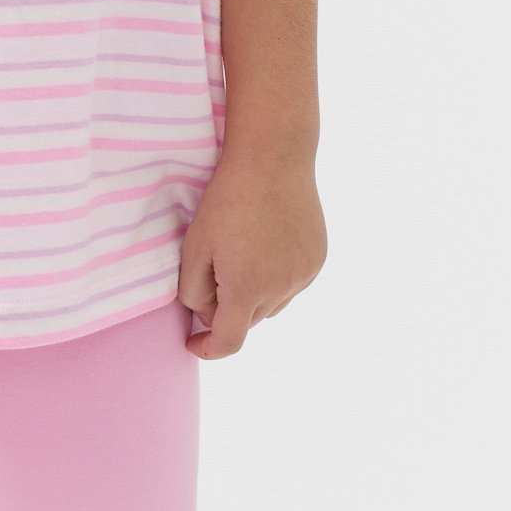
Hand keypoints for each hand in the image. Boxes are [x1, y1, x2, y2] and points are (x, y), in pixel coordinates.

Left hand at [178, 147, 326, 358]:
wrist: (274, 160)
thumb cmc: (226, 201)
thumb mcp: (194, 247)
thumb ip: (193, 292)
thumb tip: (206, 316)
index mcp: (246, 289)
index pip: (228, 342)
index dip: (208, 349)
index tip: (193, 342)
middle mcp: (280, 289)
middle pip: (249, 321)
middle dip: (228, 311)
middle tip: (211, 276)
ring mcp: (304, 276)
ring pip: (272, 305)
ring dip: (254, 296)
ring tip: (240, 257)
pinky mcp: (317, 260)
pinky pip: (291, 285)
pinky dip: (275, 279)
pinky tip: (265, 248)